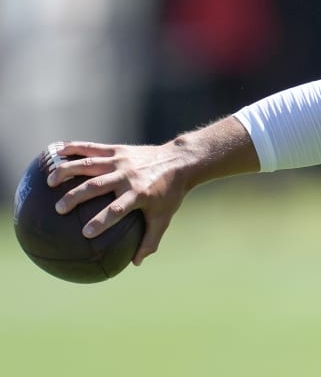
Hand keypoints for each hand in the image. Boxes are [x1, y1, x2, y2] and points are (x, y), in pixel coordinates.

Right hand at [48, 141, 190, 265]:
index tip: (85, 233)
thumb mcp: (163, 218)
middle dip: (75, 197)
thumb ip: (150, 241)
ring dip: (67, 171)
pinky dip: (73, 148)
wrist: (179, 161)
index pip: (116, 210)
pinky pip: (92, 148)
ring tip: (50, 182)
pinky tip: (55, 151)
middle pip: (96, 186)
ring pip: (89, 165)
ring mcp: (121, 162)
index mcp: (139, 194)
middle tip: (59, 209)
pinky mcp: (117, 150)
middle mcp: (127, 177)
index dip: (101, 221)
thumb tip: (136, 264)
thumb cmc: (170, 194)